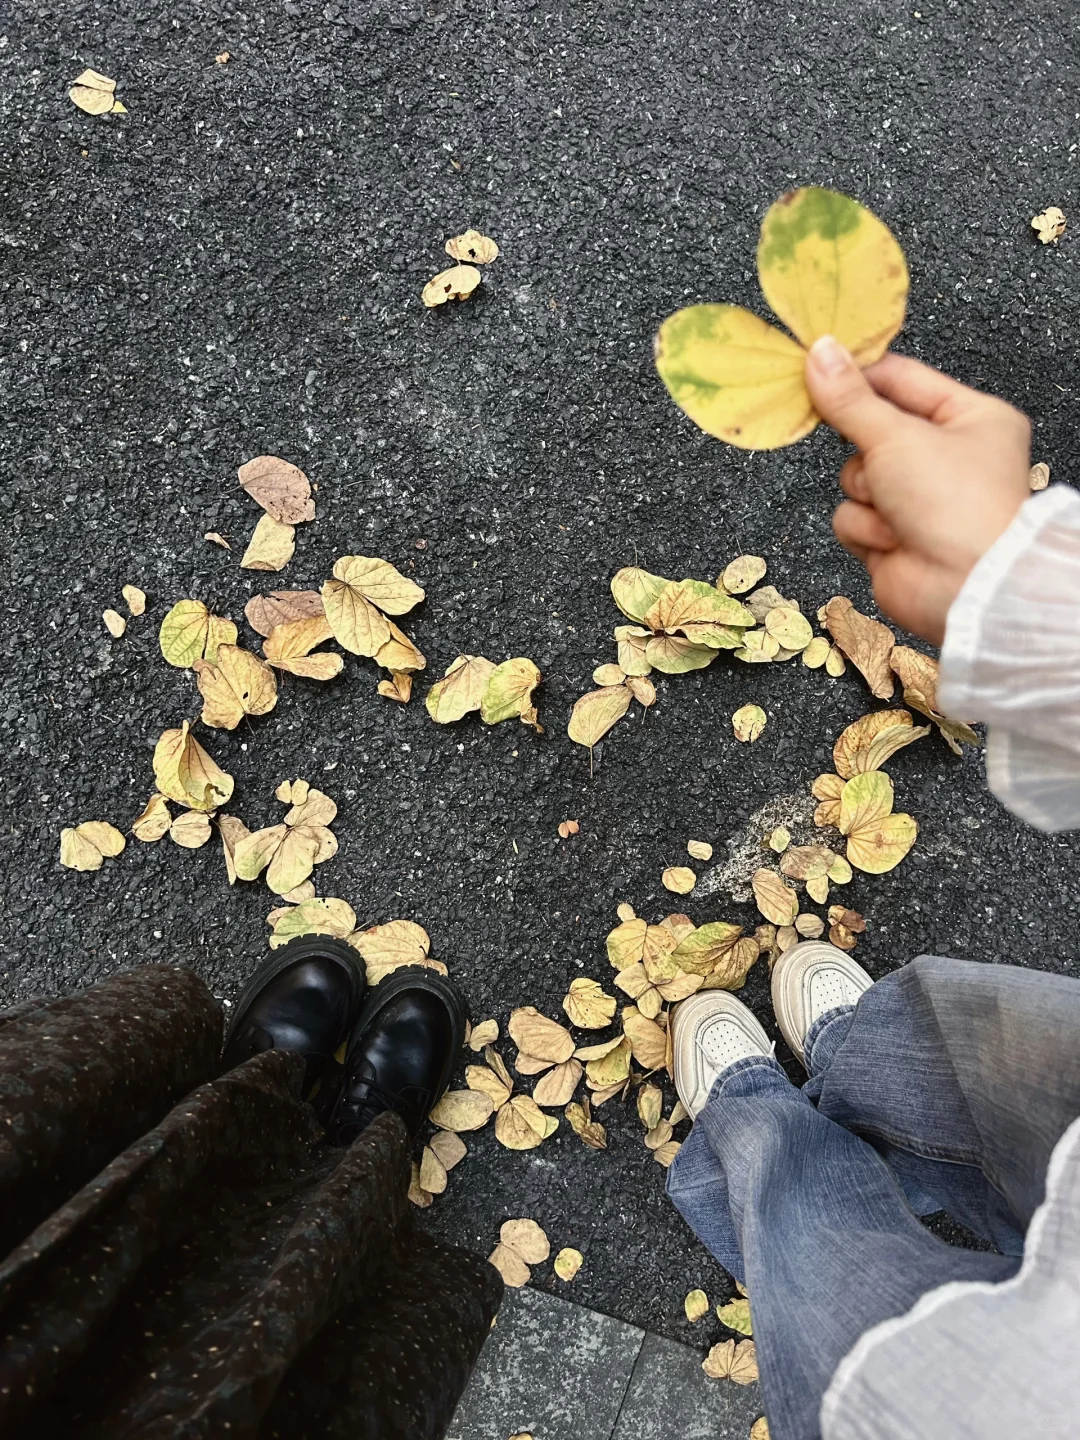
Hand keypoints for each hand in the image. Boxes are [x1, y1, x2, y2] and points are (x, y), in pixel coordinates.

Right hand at [804, 336, 1030, 645]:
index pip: (901, 380)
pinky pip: (852, 517)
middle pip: (869, 431)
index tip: (817, 369)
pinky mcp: (892, 536)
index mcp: (970, 417)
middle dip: (867, 454)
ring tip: (898, 512)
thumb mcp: (897, 435)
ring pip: (854, 478)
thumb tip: (818, 353)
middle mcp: (945, 456)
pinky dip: (867, 529)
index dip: (859, 377)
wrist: (964, 587)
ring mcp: (917, 499)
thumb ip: (850, 398)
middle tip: (879, 458)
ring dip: (867, 496)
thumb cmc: (955, 503)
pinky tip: (893, 540)